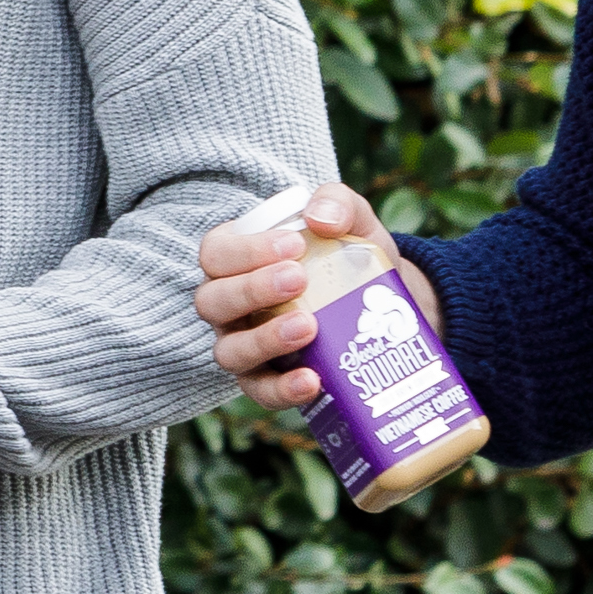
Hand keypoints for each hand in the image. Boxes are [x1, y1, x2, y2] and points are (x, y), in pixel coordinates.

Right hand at [193, 181, 431, 409]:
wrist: (380, 309)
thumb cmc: (347, 255)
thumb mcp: (352, 222)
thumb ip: (338, 203)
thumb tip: (320, 218)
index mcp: (234, 260)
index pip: (216, 253)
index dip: (246, 250)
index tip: (294, 244)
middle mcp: (227, 305)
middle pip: (212, 301)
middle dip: (252, 290)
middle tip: (299, 279)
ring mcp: (241, 345)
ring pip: (228, 351)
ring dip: (264, 339)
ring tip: (308, 327)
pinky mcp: (265, 381)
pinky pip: (259, 390)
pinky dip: (281, 389)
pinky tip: (312, 379)